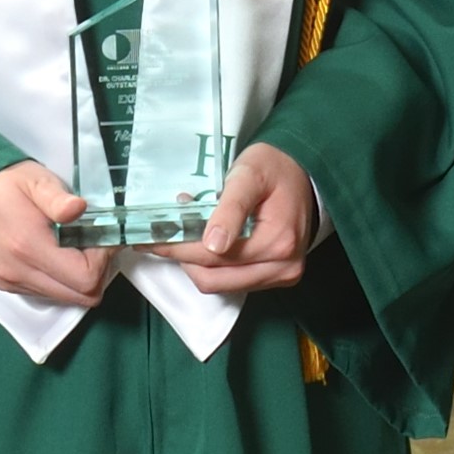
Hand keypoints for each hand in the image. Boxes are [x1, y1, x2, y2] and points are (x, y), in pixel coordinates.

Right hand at [0, 159, 117, 308]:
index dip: (103, 259)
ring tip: (77, 246)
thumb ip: (57, 197)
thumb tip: (78, 208)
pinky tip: (60, 254)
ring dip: (82, 278)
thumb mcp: (34, 181)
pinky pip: (50, 294)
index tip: (102, 238)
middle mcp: (19, 272)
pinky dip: (64, 280)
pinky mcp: (8, 285)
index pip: (85, 277)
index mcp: (28, 247)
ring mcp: (13, 282)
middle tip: (95, 243)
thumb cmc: (1, 187)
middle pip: (82, 295)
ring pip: (68, 298)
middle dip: (98, 271)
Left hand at [170, 141, 320, 293]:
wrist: (305, 171)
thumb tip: (213, 245)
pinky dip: (213, 267)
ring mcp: (283, 275)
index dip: (176, 247)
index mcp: (278, 241)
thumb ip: (230, 208)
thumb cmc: (274, 168)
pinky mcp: (279, 277)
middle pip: (213, 279)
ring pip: (220, 285)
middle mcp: (284, 266)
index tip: (148, 238)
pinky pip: (233, 282)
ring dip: (196, 264)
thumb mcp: (248, 175)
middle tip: (166, 235)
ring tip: (188, 236)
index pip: (212, 257)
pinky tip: (208, 243)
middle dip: (183, 258)